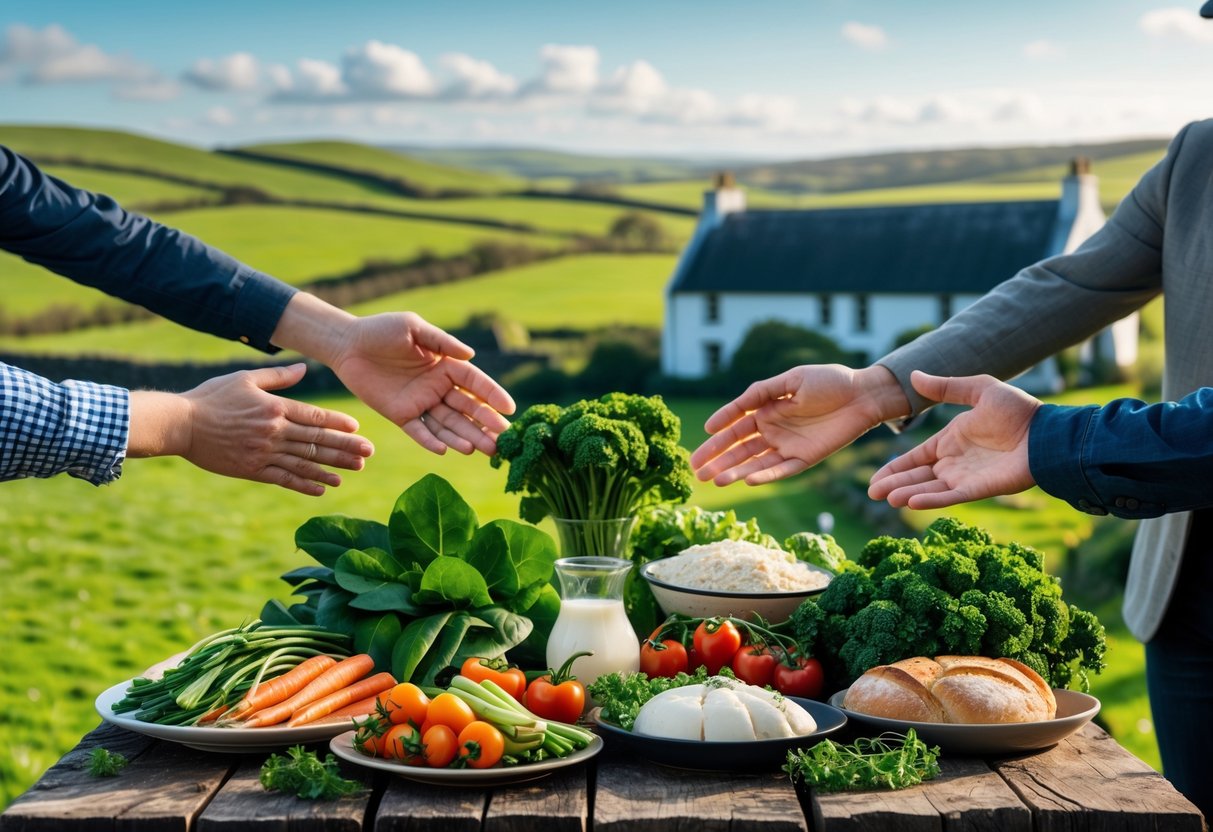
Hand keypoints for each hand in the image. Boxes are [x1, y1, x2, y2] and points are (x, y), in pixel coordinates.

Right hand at [129, 363, 372, 495]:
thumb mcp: (246, 379)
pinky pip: (285, 479)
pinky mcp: (252, 470)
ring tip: (353, 472)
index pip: (315, 417)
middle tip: (368, 454)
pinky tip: (324, 488)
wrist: (181, 424)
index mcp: (275, 407)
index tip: (358, 430)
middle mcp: (275, 431)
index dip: (339, 425)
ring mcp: (264, 453)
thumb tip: (304, 369)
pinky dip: (306, 484)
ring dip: (331, 468)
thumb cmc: (212, 396)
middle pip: (317, 442)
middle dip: (345, 448)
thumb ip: (278, 377)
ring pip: (306, 462)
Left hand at [271, 295, 515, 455]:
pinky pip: (419, 431)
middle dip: (485, 423)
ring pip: (448, 424)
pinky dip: (431, 441)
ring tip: (482, 450)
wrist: (347, 344)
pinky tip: (446, 450)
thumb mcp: (413, 328)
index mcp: (445, 365)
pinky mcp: (400, 415)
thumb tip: (470, 354)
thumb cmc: (381, 330)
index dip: (492, 395)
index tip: (509, 409)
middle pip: (467, 408)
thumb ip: (441, 342)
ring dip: (465, 437)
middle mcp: (437, 387)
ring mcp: (420, 403)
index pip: (475, 383)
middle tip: (502, 438)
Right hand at [690, 364, 910, 485]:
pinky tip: (747, 480)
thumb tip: (731, 410)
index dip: (718, 433)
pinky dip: (765, 476)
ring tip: (715, 480)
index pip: (735, 424)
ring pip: (755, 463)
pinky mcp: (805, 458)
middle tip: (696, 471)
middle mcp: (773, 430)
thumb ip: (761, 392)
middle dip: (717, 459)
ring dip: (735, 472)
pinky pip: (782, 470)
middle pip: (739, 448)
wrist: (863, 394)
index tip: (703, 438)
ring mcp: (788, 446)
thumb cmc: (829, 381)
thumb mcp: (791, 379)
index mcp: (766, 410)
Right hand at [867, 371, 1040, 508]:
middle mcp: (955, 463)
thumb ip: (946, 388)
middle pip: (917, 476)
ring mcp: (966, 478)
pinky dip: (931, 500)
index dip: (896, 468)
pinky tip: (910, 503)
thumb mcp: (979, 390)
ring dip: (907, 493)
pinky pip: (950, 497)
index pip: (916, 458)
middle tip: (872, 492)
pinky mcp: (979, 490)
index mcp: (952, 441)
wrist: (1047, 432)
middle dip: (894, 484)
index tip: (875, 479)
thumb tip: (913, 375)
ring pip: (929, 489)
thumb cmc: (1018, 411)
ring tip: (885, 498)